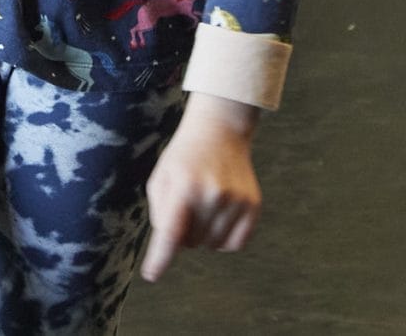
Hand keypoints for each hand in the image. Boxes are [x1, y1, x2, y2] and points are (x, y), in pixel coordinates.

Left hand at [139, 94, 260, 281]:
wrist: (219, 131)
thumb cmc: (183, 158)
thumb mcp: (160, 178)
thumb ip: (160, 214)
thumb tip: (173, 246)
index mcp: (184, 187)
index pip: (171, 232)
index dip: (160, 258)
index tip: (152, 274)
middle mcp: (212, 195)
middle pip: (191, 243)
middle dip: (184, 232)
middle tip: (186, 205)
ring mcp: (236, 201)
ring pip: (213, 245)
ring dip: (204, 234)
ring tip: (203, 205)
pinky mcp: (253, 205)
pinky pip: (236, 244)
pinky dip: (225, 238)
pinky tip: (220, 216)